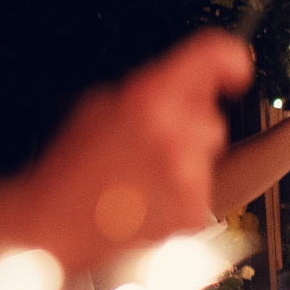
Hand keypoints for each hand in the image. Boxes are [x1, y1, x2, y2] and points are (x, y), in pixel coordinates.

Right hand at [0, 31, 250, 272]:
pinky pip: (201, 191)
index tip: (235, 68)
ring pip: (206, 157)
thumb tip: (184, 87)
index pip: (211, 59)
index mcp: (149, 100)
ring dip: (183, 162)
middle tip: (152, 142)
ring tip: (140, 179)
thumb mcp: (96, 109)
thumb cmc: (69, 171)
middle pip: (210, 118)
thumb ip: (145, 93)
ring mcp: (188, 178)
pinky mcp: (193, 213)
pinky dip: (180, 195)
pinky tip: (145, 202)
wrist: (53, 231)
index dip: (227, 58)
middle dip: (188, 124)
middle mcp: (175, 136)